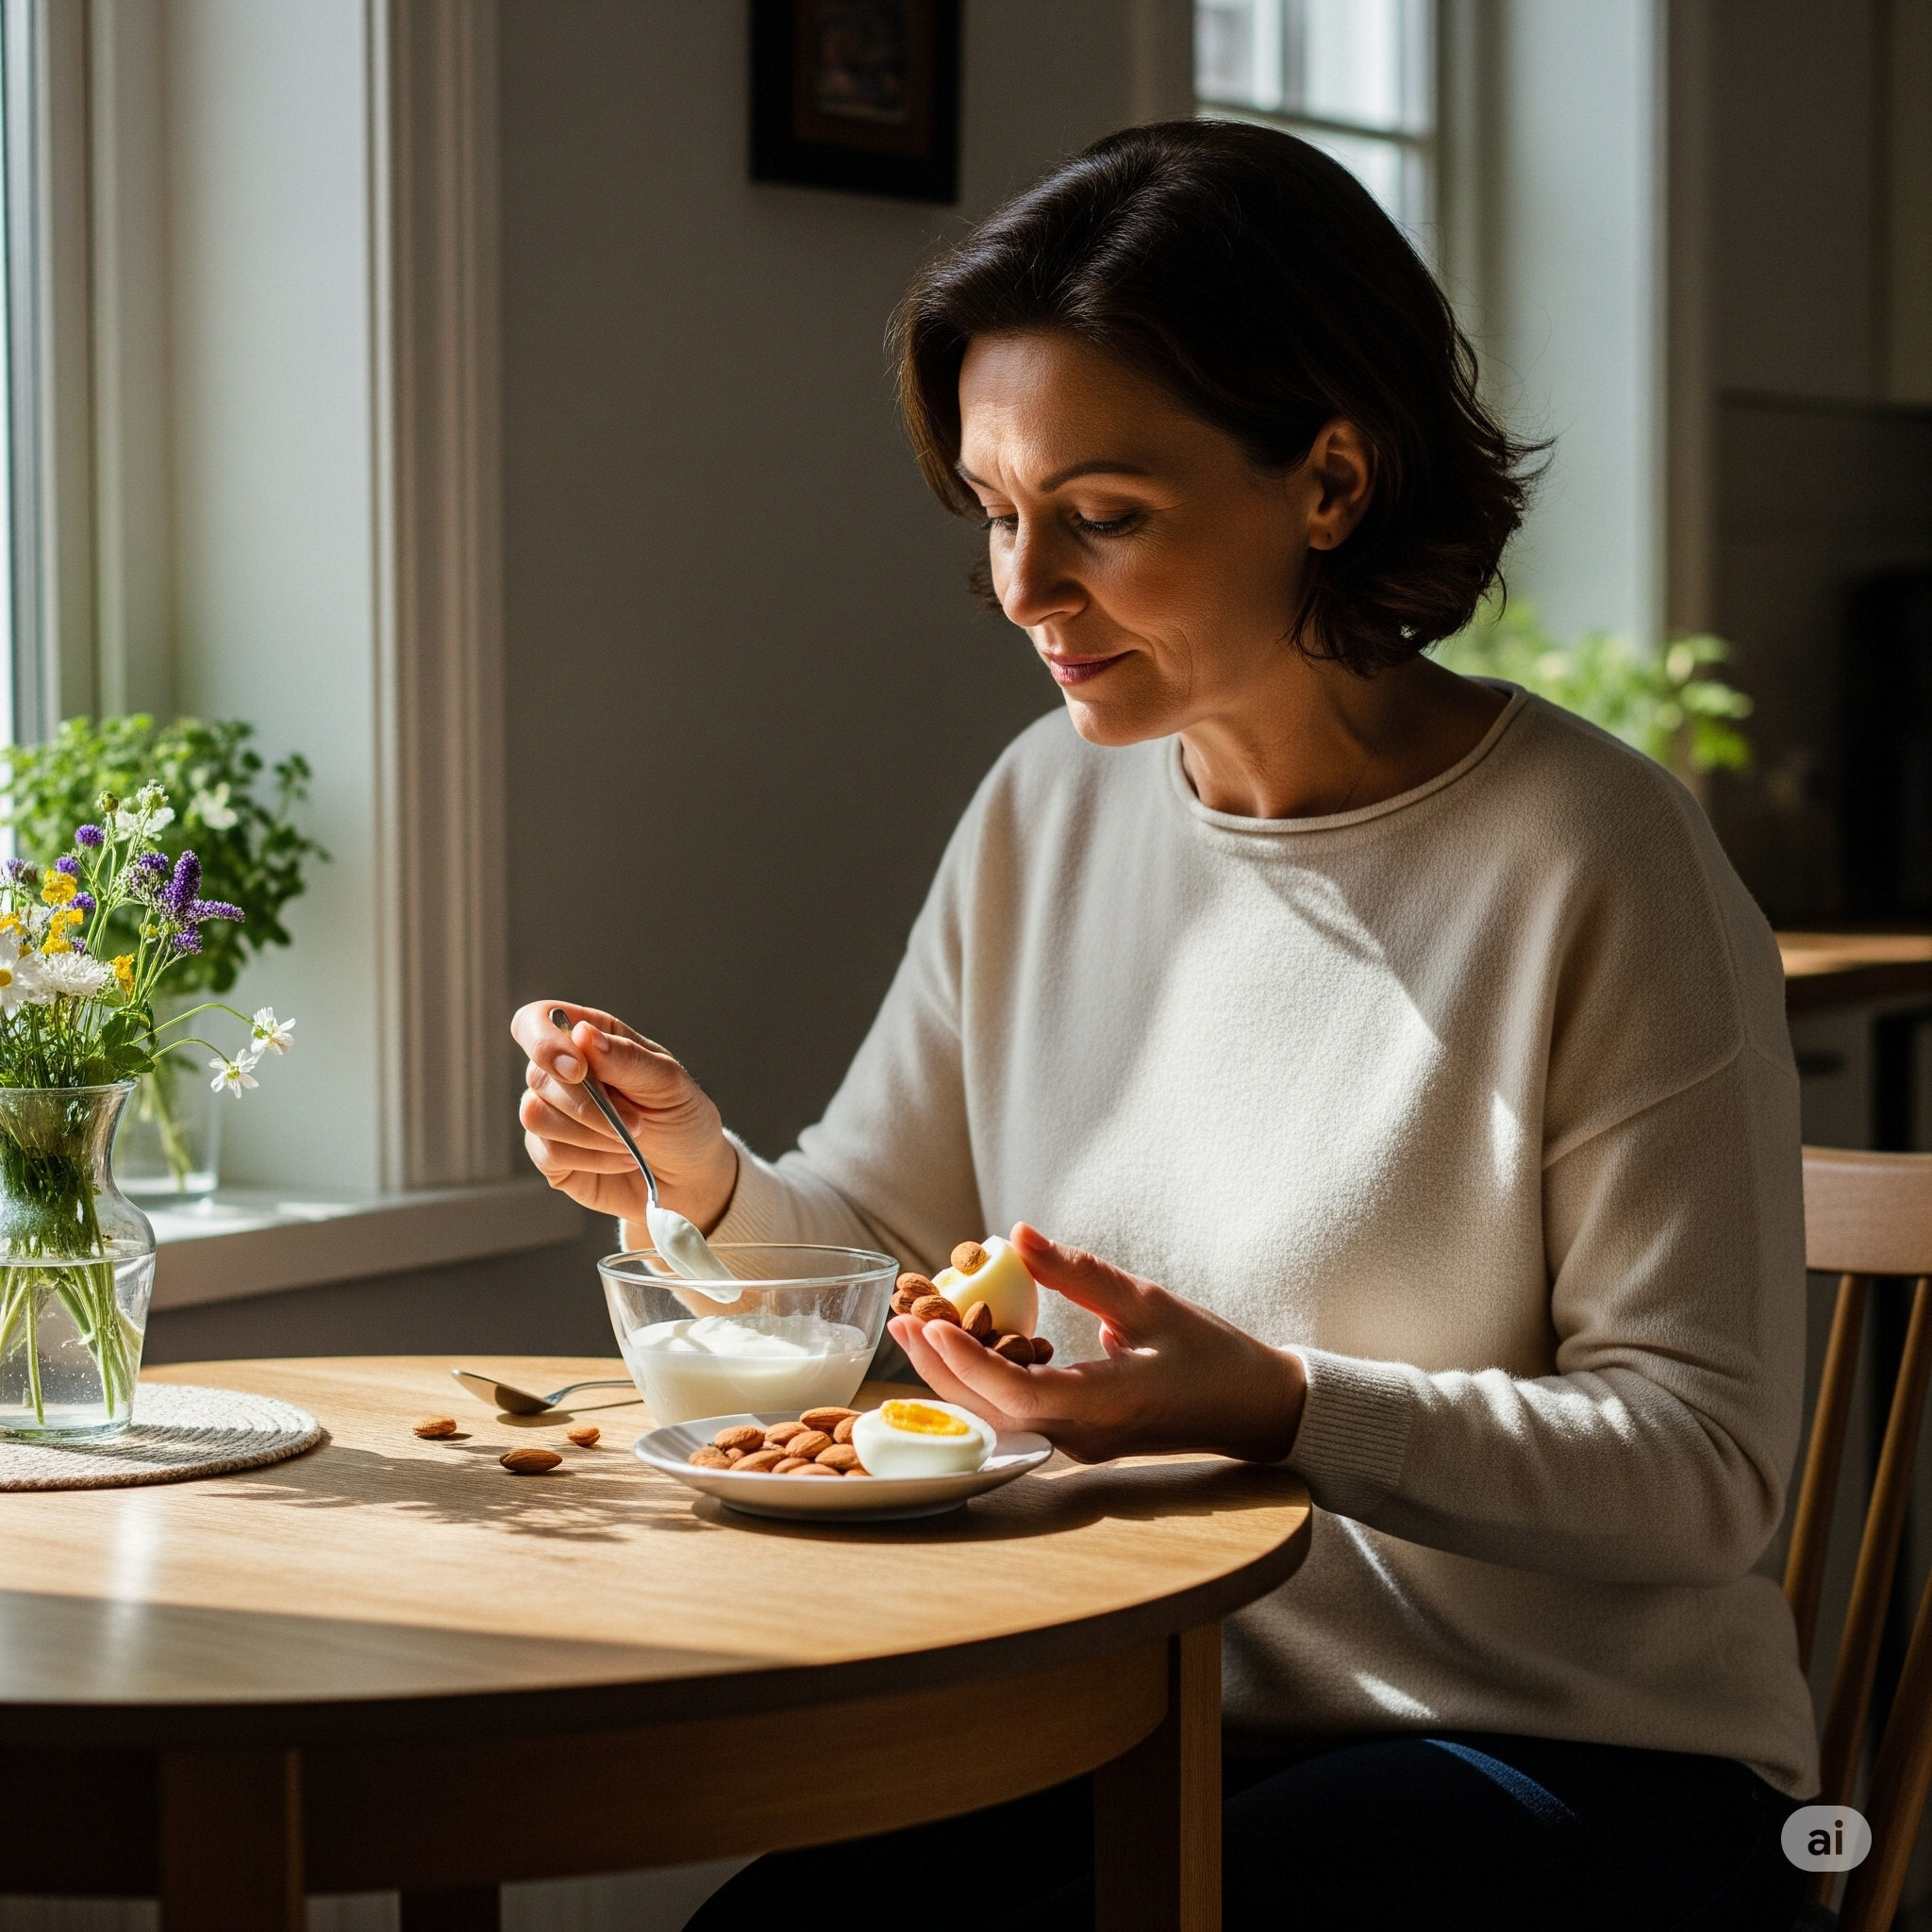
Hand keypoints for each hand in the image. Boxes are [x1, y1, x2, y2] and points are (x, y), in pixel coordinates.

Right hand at [511, 1002, 737, 1229]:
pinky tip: (621, 1158)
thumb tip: (582, 1034)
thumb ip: (626, 1057)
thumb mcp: (669, 1083)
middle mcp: (562, 1073)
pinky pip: (548, 1151)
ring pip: (536, 1115)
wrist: (689, 1176)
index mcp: (590, 1040)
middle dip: (589, 1105)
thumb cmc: (681, 1119)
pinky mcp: (551, 1155)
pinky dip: (592, 1158)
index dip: (544, 1041)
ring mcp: (552, 1114)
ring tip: (631, 1142)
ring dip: (591, 1133)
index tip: (578, 1069)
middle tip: (637, 1123)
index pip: (536, 1020)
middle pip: (537, 1075)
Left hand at [890, 1224, 1305, 1464]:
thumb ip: (1078, 1273)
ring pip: (1000, 1419)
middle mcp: (1085, 1437)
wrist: (1258, 1412)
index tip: (929, 1325)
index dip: (965, 1363)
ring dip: (955, 1377)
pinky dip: (985, 1384)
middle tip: (901, 1319)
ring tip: (916, 1330)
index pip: (1017, 1395)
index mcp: (1107, 1405)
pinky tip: (965, 1348)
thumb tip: (1014, 1236)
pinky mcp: (1082, 1441)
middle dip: (939, 1369)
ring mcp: (1081, 1447)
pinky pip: (1020, 1416)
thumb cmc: (1214, 1355)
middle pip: (992, 1413)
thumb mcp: (1149, 1301)